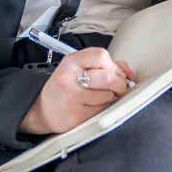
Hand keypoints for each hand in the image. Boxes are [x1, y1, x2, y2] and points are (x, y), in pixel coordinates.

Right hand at [20, 48, 134, 134]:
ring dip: (110, 97)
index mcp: (71, 62)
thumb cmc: (65, 86)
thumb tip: (128, 72)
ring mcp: (71, 98)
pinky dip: (103, 108)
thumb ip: (105, 65)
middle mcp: (69, 78)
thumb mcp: (79, 67)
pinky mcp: (76, 115)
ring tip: (100, 96)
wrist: (42, 109)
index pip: (100, 56)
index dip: (113, 65)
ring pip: (107, 95)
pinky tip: (93, 105)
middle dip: (119, 83)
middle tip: (118, 87)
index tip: (115, 72)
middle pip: (108, 78)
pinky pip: (101, 110)